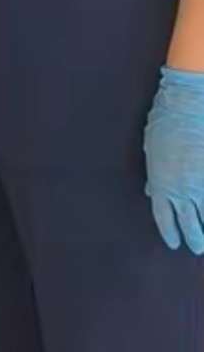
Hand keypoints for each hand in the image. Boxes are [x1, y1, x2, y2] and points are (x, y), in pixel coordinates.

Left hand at [145, 67, 203, 253]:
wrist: (188, 104)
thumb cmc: (166, 120)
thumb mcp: (152, 149)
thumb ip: (155, 175)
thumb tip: (152, 192)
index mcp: (161, 182)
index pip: (164, 216)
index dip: (170, 232)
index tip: (175, 243)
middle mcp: (182, 188)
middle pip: (190, 223)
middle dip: (195, 238)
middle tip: (197, 247)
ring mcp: (200, 184)